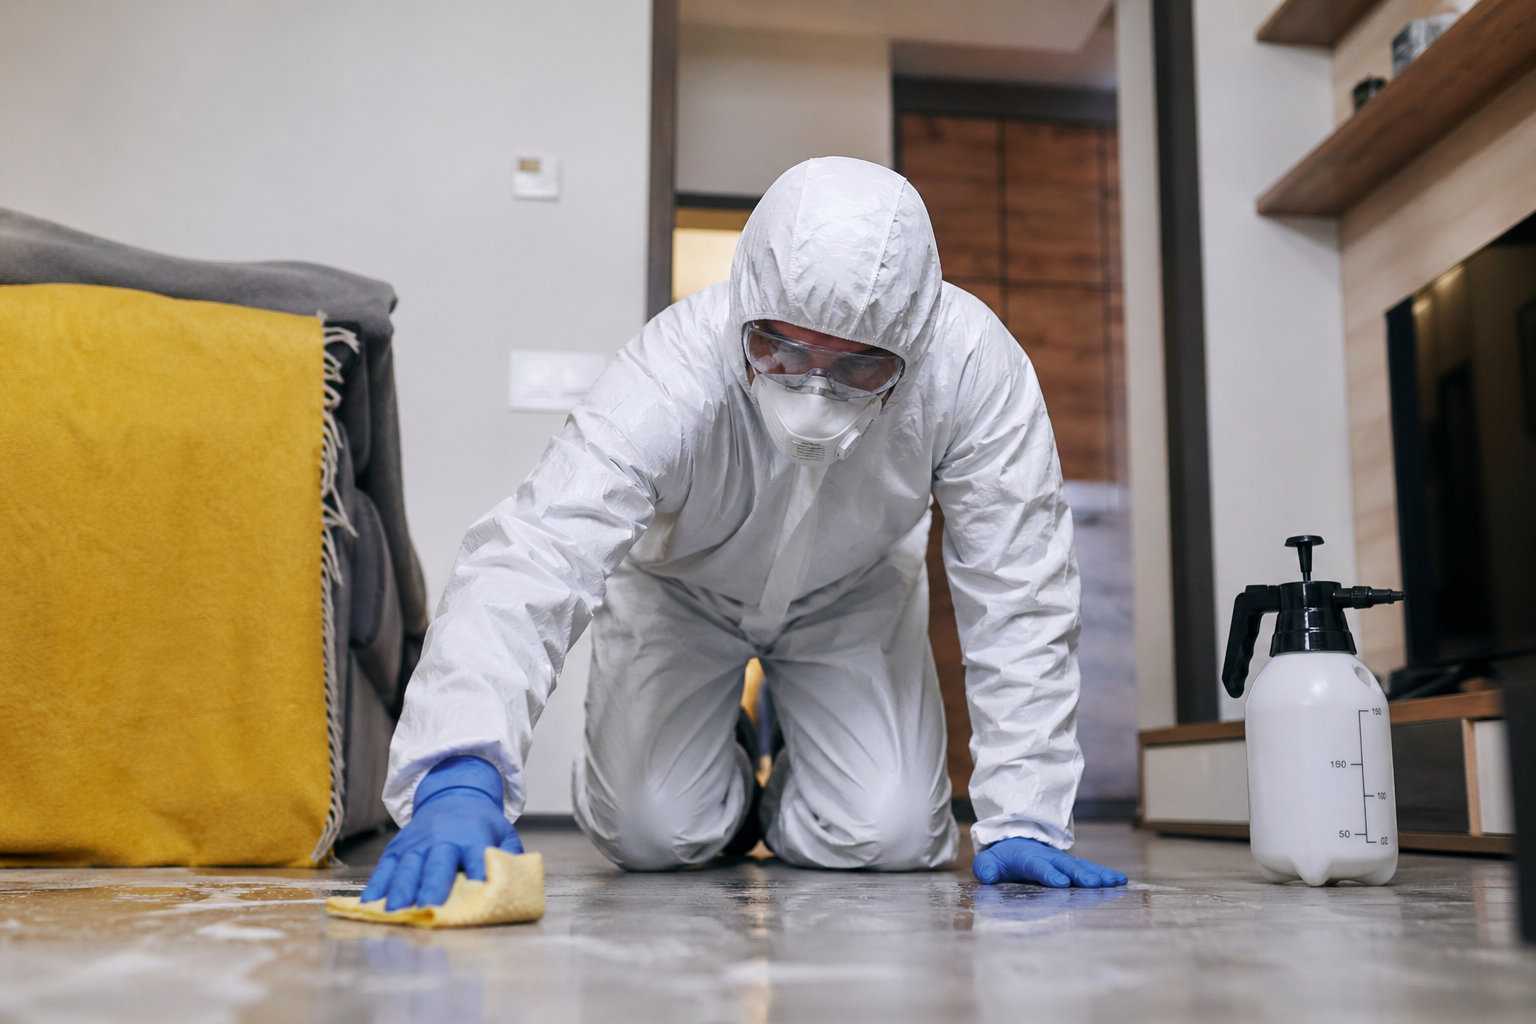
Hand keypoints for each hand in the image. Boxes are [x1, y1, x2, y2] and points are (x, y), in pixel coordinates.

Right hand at [360, 756, 521, 909]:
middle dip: (432, 886)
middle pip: (437, 864)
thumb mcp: (503, 834)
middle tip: (428, 908)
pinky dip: (377, 885)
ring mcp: (417, 843)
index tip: (478, 889)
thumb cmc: (481, 826)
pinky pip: (386, 866)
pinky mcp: (398, 847)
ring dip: (401, 890)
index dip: (478, 872)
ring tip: (395, 912)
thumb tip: (518, 884)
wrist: (452, 797)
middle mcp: (443, 839)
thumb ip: (510, 857)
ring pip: (408, 867)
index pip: (477, 855)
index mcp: (472, 837)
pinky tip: (370, 903)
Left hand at [972, 837, 1127, 887]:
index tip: (1062, 883)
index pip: (1038, 866)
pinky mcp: (1072, 866)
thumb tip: (987, 875)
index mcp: (1027, 858)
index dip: (1049, 874)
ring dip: (1098, 874)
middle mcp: (1049, 857)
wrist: (1016, 841)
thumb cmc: (1002, 858)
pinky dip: (1104, 874)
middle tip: (1094, 884)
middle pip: (1066, 866)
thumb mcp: (989, 861)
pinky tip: (1120, 881)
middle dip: (1080, 875)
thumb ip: (986, 867)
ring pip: (1082, 866)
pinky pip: (1089, 868)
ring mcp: (1062, 861)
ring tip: (1115, 882)